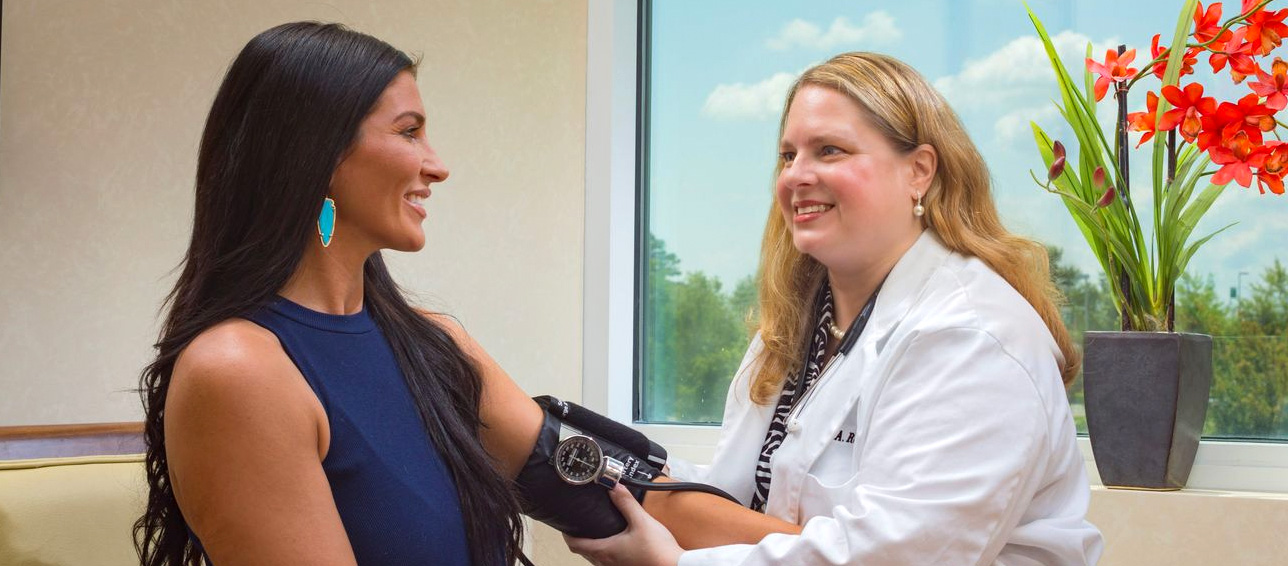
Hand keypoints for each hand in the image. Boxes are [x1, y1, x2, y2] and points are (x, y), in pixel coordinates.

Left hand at [564, 485, 683, 565]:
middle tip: (581, 523)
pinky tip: (618, 543)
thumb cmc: (657, 548)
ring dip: (594, 546)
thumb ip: (626, 503)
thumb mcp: (641, 521)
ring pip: (597, 559)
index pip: (575, 545)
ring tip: (598, 531)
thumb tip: (613, 486)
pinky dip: (606, 552)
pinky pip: (609, 562)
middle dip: (580, 539)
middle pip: (584, 552)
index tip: (566, 524)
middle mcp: (607, 563)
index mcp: (605, 551)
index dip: (567, 535)